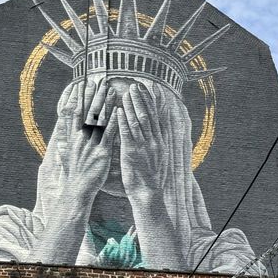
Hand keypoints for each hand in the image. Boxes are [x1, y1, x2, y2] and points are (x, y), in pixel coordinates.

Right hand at [39, 80, 118, 204]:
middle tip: (99, 81)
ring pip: (99, 120)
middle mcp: (80, 138)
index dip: (77, 97)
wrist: (76, 190)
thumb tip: (61, 124)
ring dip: (105, 103)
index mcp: (71, 137)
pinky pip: (109, 135)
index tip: (80, 84)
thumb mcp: (63, 152)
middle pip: (87, 112)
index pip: (73, 112)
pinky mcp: (102, 153)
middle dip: (93, 95)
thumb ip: (64, 137)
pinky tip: (119, 111)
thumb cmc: (72, 173)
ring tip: (111, 90)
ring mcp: (91, 145)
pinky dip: (114, 122)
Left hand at [116, 83, 164, 199]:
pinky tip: (119, 111)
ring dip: (132, 106)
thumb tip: (157, 125)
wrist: (148, 192)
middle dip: (140, 99)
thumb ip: (156, 139)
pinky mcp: (132, 153)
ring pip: (138, 121)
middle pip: (147, 115)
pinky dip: (123, 121)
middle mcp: (153, 141)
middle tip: (134, 85)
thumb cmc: (150, 175)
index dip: (149, 101)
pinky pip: (127, 134)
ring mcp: (143, 146)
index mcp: (159, 140)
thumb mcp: (158, 154)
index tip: (145, 88)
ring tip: (126, 93)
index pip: (154, 115)